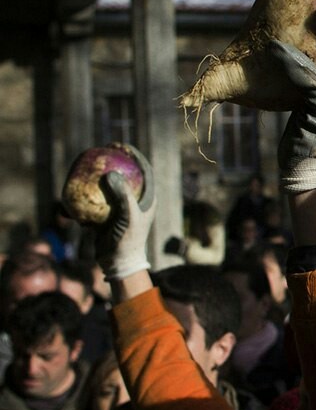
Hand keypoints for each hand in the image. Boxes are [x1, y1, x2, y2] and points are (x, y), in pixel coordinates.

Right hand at [96, 144, 155, 280]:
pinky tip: (74, 189)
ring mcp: (120, 209)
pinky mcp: (106, 217)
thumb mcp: (128, 217)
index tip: (121, 146)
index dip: (134, 155)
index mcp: (147, 198)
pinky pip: (94, 202)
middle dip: (114, 162)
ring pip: (107, 188)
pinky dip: (85, 197)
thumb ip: (122, 195)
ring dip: (97, 178)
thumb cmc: (129, 240)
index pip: (144, 170)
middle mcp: (135, 201)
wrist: (118, 263)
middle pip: (125, 175)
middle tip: (101, 151)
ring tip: (86, 166)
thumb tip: (111, 174)